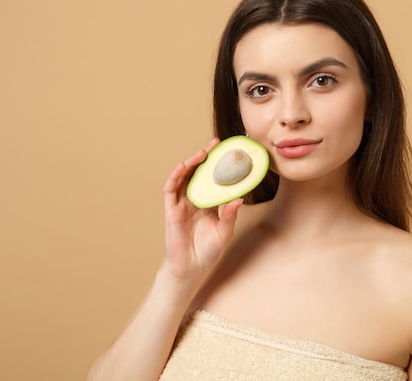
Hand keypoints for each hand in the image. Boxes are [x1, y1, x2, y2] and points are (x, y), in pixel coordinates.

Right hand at [162, 138, 242, 284]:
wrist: (191, 268)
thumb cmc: (208, 251)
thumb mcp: (224, 232)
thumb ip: (230, 216)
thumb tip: (240, 199)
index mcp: (209, 203)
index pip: (214, 179)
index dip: (219, 165)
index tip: (229, 151)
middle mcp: (195, 200)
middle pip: (199, 173)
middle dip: (205, 157)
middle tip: (216, 143)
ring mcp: (182, 203)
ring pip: (184, 177)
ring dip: (191, 163)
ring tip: (202, 153)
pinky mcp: (171, 209)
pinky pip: (171, 189)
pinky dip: (175, 176)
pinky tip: (182, 167)